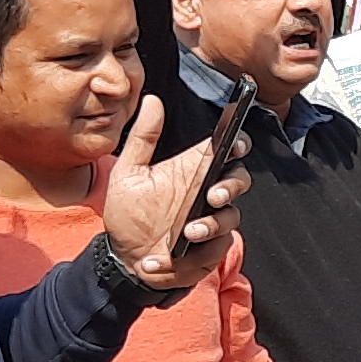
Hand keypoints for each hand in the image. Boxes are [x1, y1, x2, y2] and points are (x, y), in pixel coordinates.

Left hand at [98, 100, 246, 290]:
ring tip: (186, 234)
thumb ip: (143, 138)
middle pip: (238, 181)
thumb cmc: (129, 215)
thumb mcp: (127, 174)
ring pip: (229, 218)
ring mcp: (210, 224)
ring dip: (210, 226)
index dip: (237, 144)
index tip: (234, 143)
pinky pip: (212, 251)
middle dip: (231, 186)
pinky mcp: (209, 252)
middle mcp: (206, 196)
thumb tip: (152, 100)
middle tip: (212, 195)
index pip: (225, 152)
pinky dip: (187, 259)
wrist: (122, 260)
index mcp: (192, 172)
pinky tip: (157, 261)